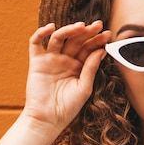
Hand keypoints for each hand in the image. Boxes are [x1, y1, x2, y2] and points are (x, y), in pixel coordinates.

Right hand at [22, 21, 110, 135]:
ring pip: (59, 38)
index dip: (97, 41)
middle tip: (98, 25)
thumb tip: (100, 50)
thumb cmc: (68, 107)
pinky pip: (36, 43)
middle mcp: (65, 60)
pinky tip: (51, 27)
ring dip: (69, 30)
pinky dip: (41, 33)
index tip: (108, 34)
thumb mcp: (84, 88)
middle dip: (87, 32)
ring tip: (80, 26)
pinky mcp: (37, 62)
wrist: (48, 119)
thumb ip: (91, 68)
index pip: (89, 49)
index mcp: (78, 67)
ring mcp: (51, 60)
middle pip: (76, 41)